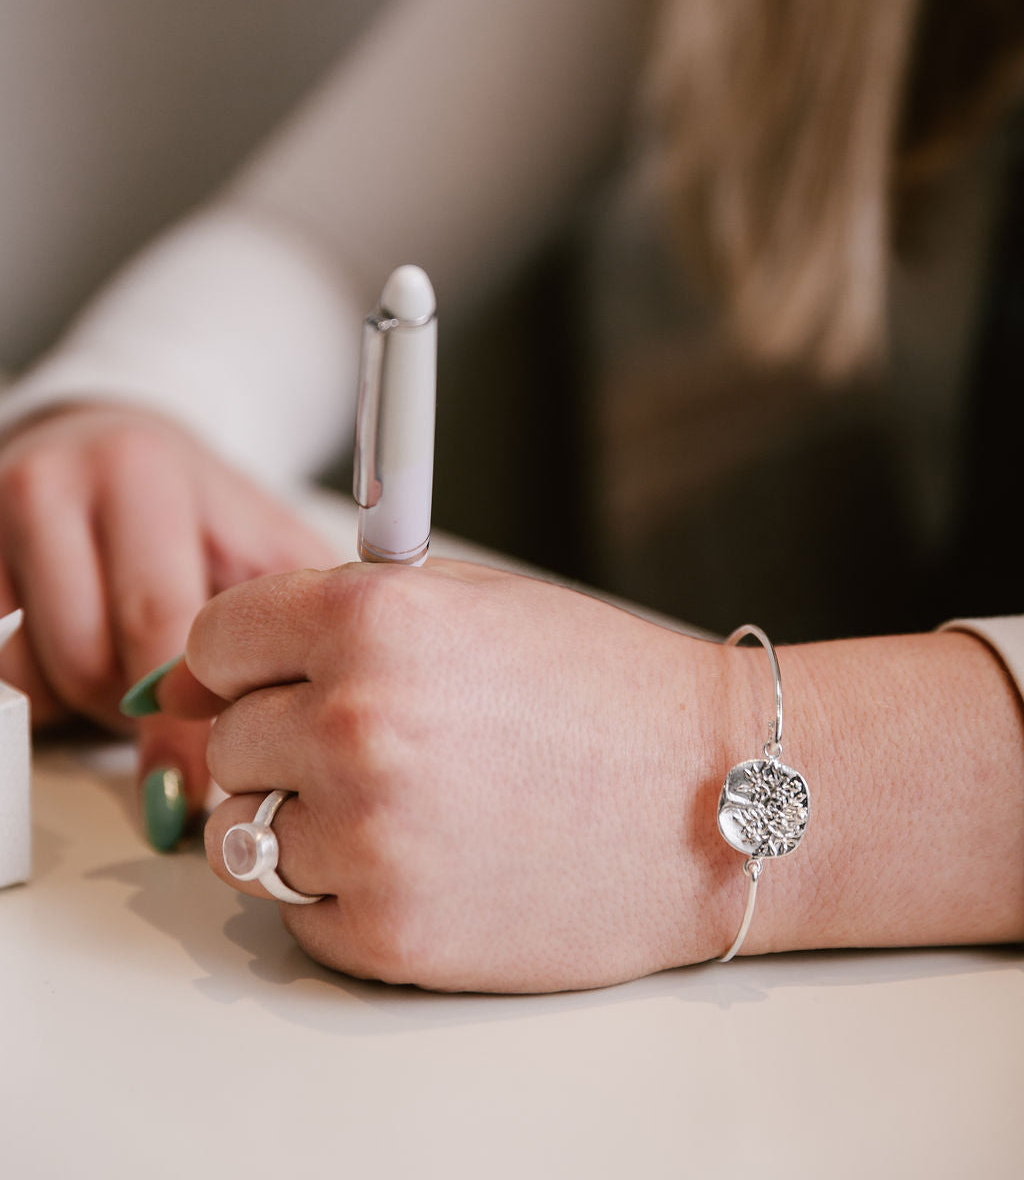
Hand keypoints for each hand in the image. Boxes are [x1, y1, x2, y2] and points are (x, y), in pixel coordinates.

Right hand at [0, 404, 337, 846]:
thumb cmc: (199, 513)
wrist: (113, 448)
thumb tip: (294, 720)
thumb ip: (291, 618)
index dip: (180, 724)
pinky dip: (42, 684)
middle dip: (134, 712)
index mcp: (143, 474)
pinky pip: (0, 675)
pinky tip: (75, 646)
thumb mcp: (263, 543)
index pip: (158, 623)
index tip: (191, 791)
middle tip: (166, 707)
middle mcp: (56, 486)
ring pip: (37, 679)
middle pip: (89, 662)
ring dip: (88, 699)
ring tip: (128, 655)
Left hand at [165, 563, 1023, 990]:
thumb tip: (225, 661)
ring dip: (301, 823)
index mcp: (368, 622)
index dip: (245, 658)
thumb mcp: (472, 602)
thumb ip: (344, 615)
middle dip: (280, 741)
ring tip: (398, 806)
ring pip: (244, 835)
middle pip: (227, 741)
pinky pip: (298, 915)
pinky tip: (425, 860)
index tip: (273, 676)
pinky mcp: (388, 936)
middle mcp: (351, 726)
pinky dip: (341, 895)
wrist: (719, 795)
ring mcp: (365, 838)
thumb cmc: (603, 689)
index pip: (212, 642)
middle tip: (368, 745)